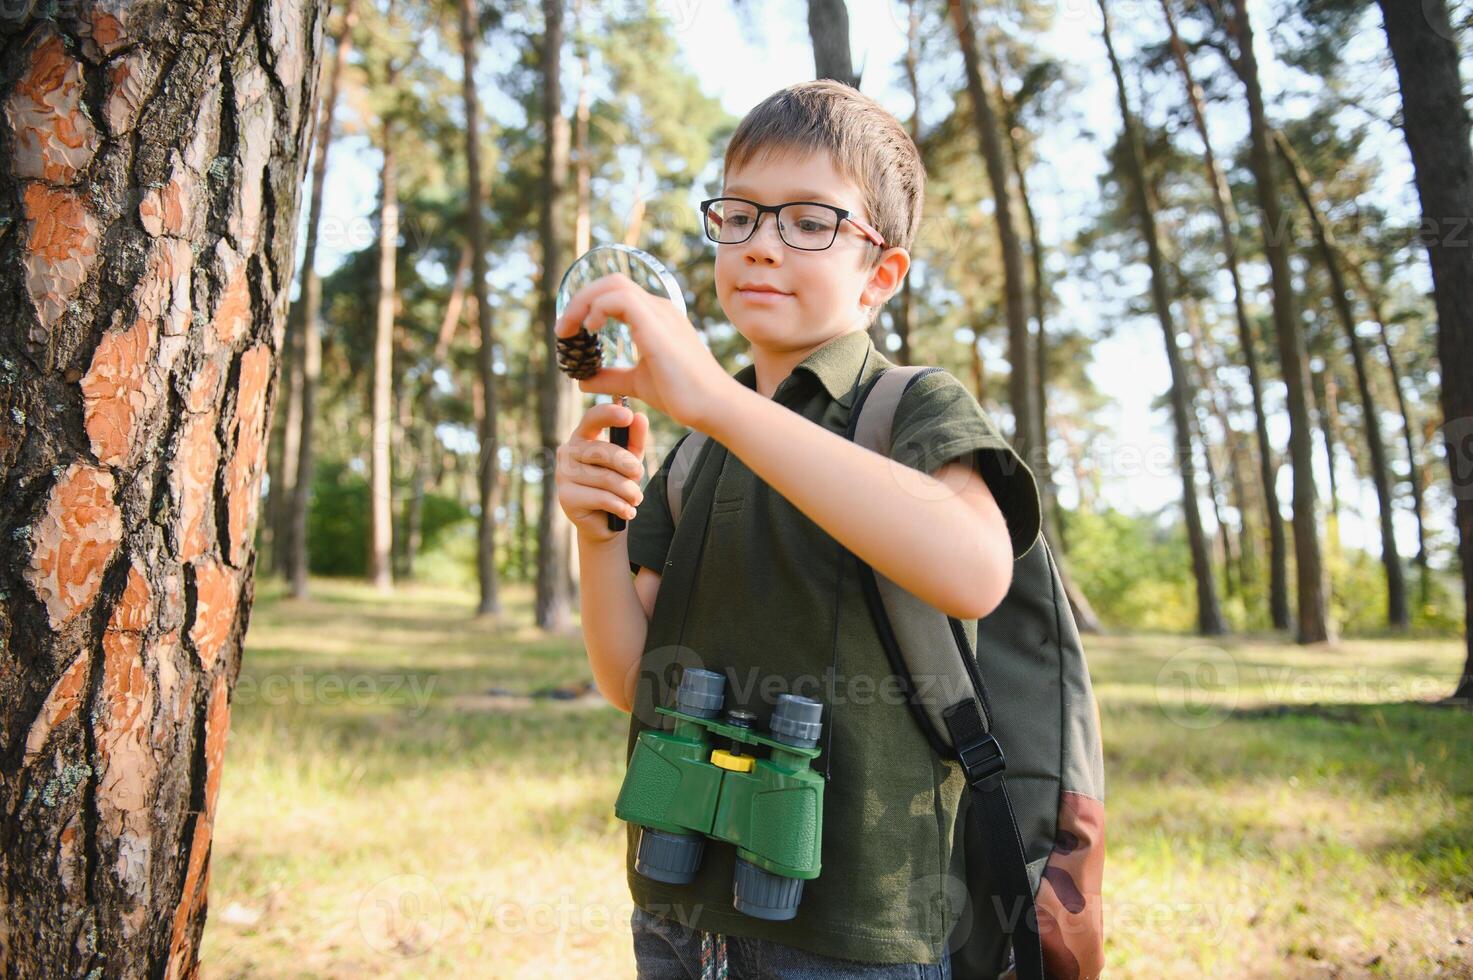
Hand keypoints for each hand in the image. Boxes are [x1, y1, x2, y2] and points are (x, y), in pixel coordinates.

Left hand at [554, 273, 736, 431]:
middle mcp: (658, 308)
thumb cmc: (683, 395)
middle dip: (580, 300)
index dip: (588, 305)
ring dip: (583, 303)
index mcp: (656, 318)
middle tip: (563, 330)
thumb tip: (581, 379)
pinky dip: (597, 309)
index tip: (570, 332)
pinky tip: (592, 331)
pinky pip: (619, 300)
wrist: (712, 406)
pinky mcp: (656, 326)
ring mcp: (659, 313)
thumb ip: (611, 377)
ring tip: (570, 331)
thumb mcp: (637, 383)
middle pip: (612, 281)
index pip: (616, 293)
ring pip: (613, 284)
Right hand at [556, 401, 650, 544]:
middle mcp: (567, 452)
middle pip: (602, 451)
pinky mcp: (566, 498)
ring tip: (636, 499)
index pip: (591, 419)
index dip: (608, 414)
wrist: (604, 524)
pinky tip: (627, 512)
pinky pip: (603, 498)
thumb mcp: (630, 460)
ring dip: (629, 491)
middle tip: (640, 476)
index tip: (627, 415)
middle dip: (629, 466)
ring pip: (606, 478)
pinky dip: (622, 506)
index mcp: (582, 438)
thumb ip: (635, 439)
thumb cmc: (617, 486)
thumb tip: (640, 417)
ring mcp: (563, 475)